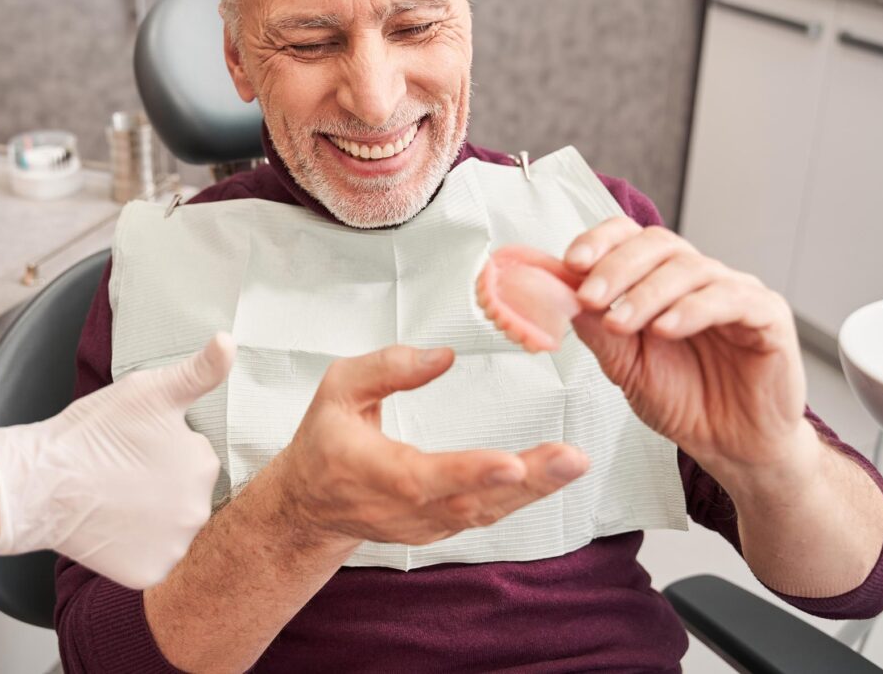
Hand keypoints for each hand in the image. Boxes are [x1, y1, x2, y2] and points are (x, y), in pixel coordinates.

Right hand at [0, 333, 231, 589]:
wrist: (39, 483)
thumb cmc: (93, 433)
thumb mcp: (150, 390)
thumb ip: (199, 371)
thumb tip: (228, 340)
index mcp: (204, 464)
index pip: (194, 456)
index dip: (164, 449)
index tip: (135, 447)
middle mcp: (200, 510)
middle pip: (187, 493)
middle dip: (163, 483)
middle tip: (123, 473)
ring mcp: (175, 546)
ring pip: (172, 526)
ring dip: (153, 516)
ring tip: (116, 499)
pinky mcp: (149, 574)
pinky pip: (153, 559)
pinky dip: (137, 548)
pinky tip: (113, 528)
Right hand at [276, 346, 588, 546]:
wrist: (310, 505)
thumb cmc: (324, 442)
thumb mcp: (338, 389)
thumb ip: (386, 368)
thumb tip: (443, 356)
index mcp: (371, 471)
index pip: (423, 477)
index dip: (468, 472)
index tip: (511, 462)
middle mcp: (402, 507)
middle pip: (469, 501)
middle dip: (526, 482)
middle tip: (570, 458)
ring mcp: (423, 524)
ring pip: (485, 512)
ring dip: (534, 490)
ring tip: (573, 462)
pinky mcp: (440, 527)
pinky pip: (485, 515)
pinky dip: (522, 497)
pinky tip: (553, 475)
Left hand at [564, 218, 808, 476]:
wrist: (731, 447)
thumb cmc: (683, 401)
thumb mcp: (625, 367)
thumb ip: (597, 330)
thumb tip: (560, 294)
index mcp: (660, 280)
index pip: (630, 236)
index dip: (600, 241)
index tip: (570, 262)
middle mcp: (698, 278)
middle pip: (658, 244)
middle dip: (616, 267)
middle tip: (590, 296)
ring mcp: (736, 292)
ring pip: (690, 268)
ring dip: (647, 293)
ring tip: (620, 321)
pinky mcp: (769, 316)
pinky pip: (733, 298)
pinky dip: (693, 309)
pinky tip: (665, 328)